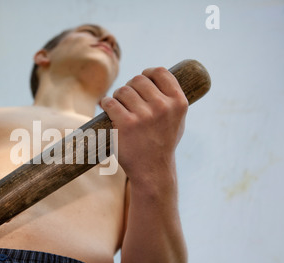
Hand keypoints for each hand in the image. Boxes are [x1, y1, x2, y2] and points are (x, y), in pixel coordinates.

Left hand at [100, 67, 187, 181]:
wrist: (152, 170)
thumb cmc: (163, 143)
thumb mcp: (177, 120)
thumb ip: (171, 99)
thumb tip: (156, 76)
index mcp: (178, 103)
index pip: (161, 72)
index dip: (148, 73)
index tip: (142, 78)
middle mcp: (163, 107)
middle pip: (138, 80)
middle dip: (130, 87)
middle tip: (126, 98)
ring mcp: (144, 116)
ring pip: (123, 90)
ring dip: (117, 96)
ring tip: (117, 105)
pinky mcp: (126, 124)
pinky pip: (110, 102)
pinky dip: (105, 103)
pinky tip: (105, 107)